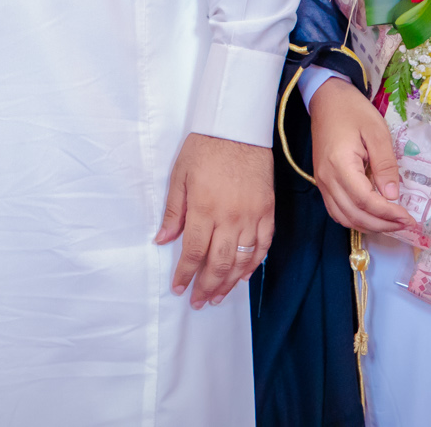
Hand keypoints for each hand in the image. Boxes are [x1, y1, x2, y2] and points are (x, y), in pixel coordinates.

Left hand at [154, 133, 273, 309]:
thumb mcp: (179, 176)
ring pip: (242, 259)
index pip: (193, 251)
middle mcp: (229, 216)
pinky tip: (243, 275)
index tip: (179, 288)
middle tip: (199, 301)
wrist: (238, 128)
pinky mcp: (267, 210)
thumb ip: (173, 211)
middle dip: (206, 286)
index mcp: (203, 208)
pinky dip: (253, 264)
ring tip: (218, 296)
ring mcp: (252, 215)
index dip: (185, 274)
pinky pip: (263, 245)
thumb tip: (162, 240)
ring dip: (229, 282)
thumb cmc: (205, 149)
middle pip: (218, 262)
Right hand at [306, 77, 416, 235]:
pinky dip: (355, 219)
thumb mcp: (376, 132)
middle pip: (354, 214)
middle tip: (406, 224)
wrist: (327, 99)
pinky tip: (372, 216)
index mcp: (340, 164)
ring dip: (369, 226)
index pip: (365, 200)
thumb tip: (393, 196)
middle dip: (382, 224)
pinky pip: (336, 210)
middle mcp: (327, 178)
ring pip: (343, 217)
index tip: (409, 218)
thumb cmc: (353, 111)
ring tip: (392, 223)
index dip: (388, 214)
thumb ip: (385, 165)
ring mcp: (322, 181)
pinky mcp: (322, 181)